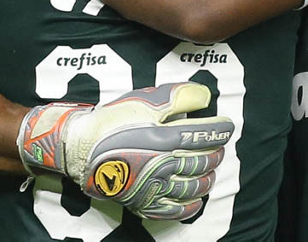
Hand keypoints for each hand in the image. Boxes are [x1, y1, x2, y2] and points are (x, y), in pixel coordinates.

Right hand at [19, 82, 234, 221]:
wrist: (80, 147)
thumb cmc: (112, 120)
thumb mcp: (145, 99)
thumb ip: (179, 96)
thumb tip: (206, 98)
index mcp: (165, 138)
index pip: (205, 135)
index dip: (222, 129)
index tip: (228, 126)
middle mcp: (163, 165)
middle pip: (203, 161)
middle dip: (216, 153)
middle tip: (220, 146)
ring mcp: (153, 187)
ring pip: (193, 186)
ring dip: (208, 177)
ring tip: (212, 169)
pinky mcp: (142, 202)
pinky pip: (173, 211)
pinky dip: (190, 206)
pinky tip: (196, 199)